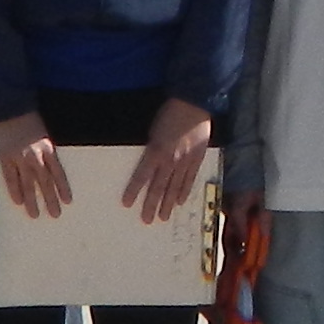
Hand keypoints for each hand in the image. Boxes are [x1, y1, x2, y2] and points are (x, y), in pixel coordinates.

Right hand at [0, 113, 65, 218]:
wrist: (9, 109)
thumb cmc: (28, 119)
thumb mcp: (43, 134)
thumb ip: (46, 152)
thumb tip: (49, 170)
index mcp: (48, 149)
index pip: (58, 173)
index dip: (62, 188)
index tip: (67, 201)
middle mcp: (36, 156)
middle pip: (45, 182)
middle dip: (50, 199)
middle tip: (55, 214)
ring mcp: (20, 159)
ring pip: (28, 184)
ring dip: (32, 201)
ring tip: (34, 214)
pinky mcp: (6, 158)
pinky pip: (11, 178)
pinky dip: (14, 190)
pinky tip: (18, 201)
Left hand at [123, 98, 214, 224]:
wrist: (194, 104)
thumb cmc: (170, 113)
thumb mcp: (153, 131)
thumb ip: (152, 150)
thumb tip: (147, 165)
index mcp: (156, 151)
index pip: (142, 176)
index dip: (134, 191)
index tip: (127, 203)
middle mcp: (170, 159)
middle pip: (158, 187)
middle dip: (151, 205)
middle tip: (146, 219)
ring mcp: (185, 161)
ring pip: (174, 187)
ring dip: (168, 204)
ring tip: (163, 217)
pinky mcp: (197, 159)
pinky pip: (189, 179)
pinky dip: (184, 191)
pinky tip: (179, 201)